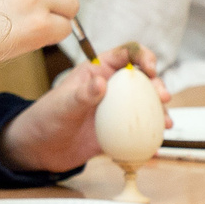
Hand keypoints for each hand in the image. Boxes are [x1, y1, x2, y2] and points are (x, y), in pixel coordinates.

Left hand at [0, 47, 168, 173]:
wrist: (39, 149)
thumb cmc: (45, 119)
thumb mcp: (62, 106)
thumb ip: (82, 94)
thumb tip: (101, 81)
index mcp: (97, 71)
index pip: (125, 54)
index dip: (143, 56)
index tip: (150, 68)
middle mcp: (111, 89)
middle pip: (143, 80)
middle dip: (157, 85)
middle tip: (162, 97)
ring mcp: (116, 111)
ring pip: (145, 106)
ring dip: (159, 112)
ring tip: (165, 122)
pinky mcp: (117, 132)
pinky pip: (139, 132)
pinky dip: (150, 137)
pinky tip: (156, 145)